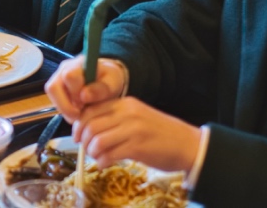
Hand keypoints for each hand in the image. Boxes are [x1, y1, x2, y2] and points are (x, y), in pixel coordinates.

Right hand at [45, 55, 125, 122]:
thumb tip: (84, 96)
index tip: (86, 103)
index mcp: (78, 64)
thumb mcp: (113, 82)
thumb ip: (102, 88)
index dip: (76, 93)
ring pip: (52, 95)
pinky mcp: (56, 89)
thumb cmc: (110, 79)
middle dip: (66, 105)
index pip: (69, 76)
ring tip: (79, 114)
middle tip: (80, 113)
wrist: (106, 78)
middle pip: (53, 87)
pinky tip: (76, 112)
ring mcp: (57, 78)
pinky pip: (54, 101)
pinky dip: (64, 111)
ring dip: (64, 110)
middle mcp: (64, 69)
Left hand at [74, 97, 201, 171]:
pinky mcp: (138, 147)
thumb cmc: (161, 133)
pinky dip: (102, 161)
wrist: (189, 144)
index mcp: (124, 103)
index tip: (77, 135)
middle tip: (86, 149)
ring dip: (92, 152)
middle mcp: (127, 113)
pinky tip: (105, 163)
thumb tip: (89, 128)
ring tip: (97, 157)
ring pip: (97, 140)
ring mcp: (132, 129)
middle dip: (83, 140)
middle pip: (90, 125)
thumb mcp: (137, 117)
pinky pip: (110, 154)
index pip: (90, 110)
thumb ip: (116, 118)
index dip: (79, 124)